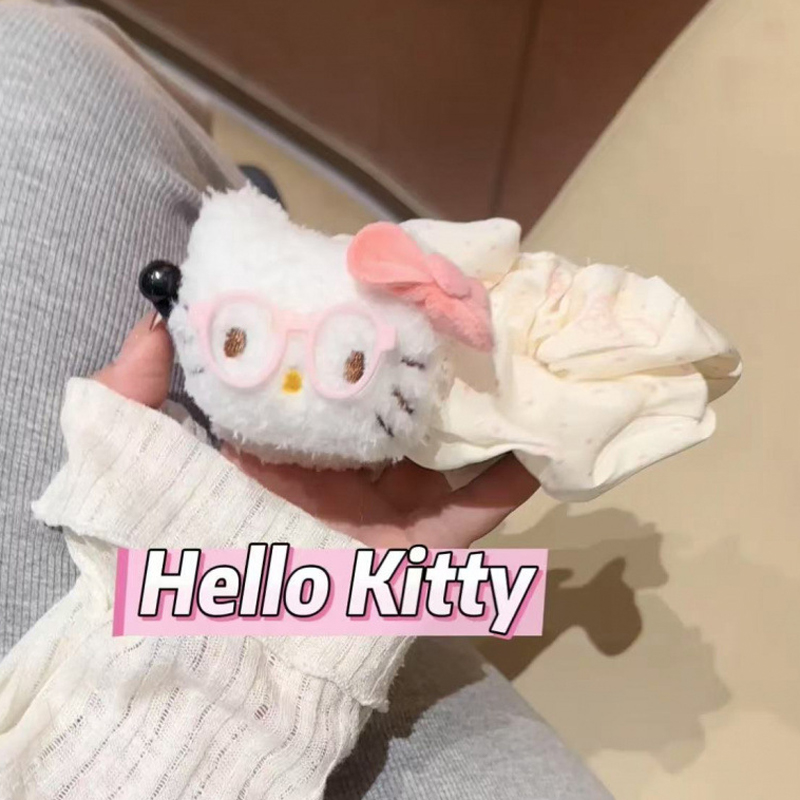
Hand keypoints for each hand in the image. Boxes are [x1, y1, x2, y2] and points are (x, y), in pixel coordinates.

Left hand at [94, 315, 538, 547]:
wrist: (212, 650)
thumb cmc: (177, 547)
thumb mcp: (137, 457)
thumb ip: (134, 388)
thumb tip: (155, 318)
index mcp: (284, 445)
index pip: (328, 377)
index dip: (356, 333)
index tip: (385, 282)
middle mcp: (339, 472)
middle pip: (397, 409)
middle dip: (431, 363)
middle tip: (467, 305)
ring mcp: (382, 512)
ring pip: (444, 452)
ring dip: (480, 410)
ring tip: (517, 353)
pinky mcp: (414, 553)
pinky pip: (471, 514)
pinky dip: (507, 481)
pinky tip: (539, 438)